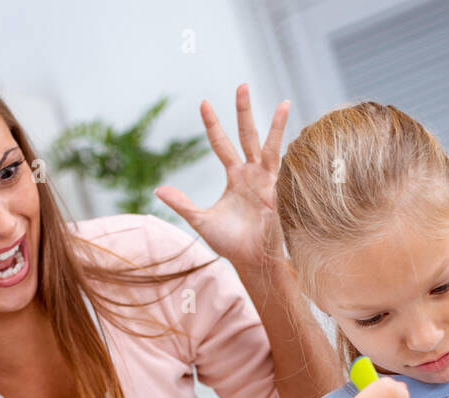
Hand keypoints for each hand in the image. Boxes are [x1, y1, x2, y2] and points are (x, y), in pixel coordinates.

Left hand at [154, 84, 288, 269]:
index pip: (221, 143)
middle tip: (242, 84)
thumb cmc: (230, 243)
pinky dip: (284, 158)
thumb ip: (182, 204)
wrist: (252, 261)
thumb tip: (158, 189)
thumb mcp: (201, 221)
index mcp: (235, 177)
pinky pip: (281, 170)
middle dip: (244, 110)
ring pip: (270, 146)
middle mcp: (252, 173)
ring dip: (276, 124)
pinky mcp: (278, 193)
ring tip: (283, 102)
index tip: (203, 102)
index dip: (212, 124)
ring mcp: (267, 181)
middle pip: (247, 134)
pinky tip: (290, 143)